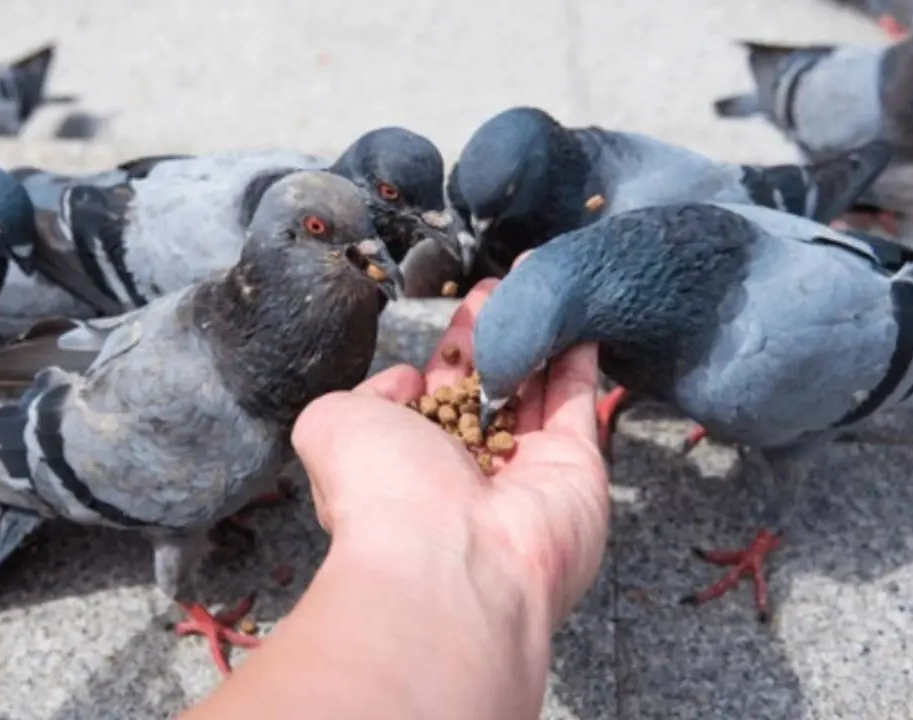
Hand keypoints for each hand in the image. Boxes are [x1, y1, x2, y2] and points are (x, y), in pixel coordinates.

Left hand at [292, 277, 610, 630]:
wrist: (447, 561)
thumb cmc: (380, 495)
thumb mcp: (332, 425)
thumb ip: (366, 395)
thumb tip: (406, 380)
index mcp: (414, 459)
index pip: (441, 390)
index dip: (456, 344)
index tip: (471, 301)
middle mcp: (471, 468)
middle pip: (493, 385)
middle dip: (501, 332)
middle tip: (510, 283)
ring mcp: (527, 470)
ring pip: (537, 387)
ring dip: (542, 332)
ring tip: (545, 280)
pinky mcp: (576, 468)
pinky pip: (578, 401)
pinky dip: (580, 357)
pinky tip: (577, 312)